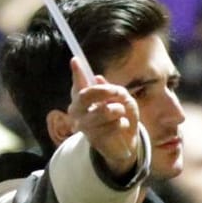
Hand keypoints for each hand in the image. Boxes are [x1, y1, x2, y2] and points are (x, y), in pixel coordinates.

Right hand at [67, 58, 141, 174]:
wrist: (125, 142)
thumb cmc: (120, 116)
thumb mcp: (121, 98)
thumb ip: (112, 89)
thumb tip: (97, 78)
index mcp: (83, 99)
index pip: (78, 85)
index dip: (76, 73)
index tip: (75, 60)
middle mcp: (78, 112)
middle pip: (85, 96)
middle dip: (103, 91)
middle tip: (116, 91)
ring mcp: (85, 127)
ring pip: (104, 111)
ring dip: (118, 110)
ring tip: (121, 113)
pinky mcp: (95, 140)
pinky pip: (113, 125)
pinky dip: (123, 123)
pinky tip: (121, 126)